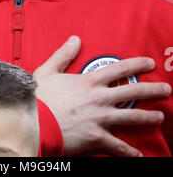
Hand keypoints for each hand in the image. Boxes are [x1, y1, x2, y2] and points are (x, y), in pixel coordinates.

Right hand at [33, 36, 171, 156]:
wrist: (34, 122)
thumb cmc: (39, 97)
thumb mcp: (49, 70)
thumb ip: (64, 54)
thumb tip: (75, 39)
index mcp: (90, 81)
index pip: (120, 69)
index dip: (137, 65)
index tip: (150, 63)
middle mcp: (100, 98)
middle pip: (133, 92)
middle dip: (152, 90)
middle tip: (166, 89)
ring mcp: (101, 118)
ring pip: (132, 117)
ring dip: (148, 117)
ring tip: (160, 117)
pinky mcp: (97, 138)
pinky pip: (118, 146)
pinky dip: (129, 152)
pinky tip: (138, 155)